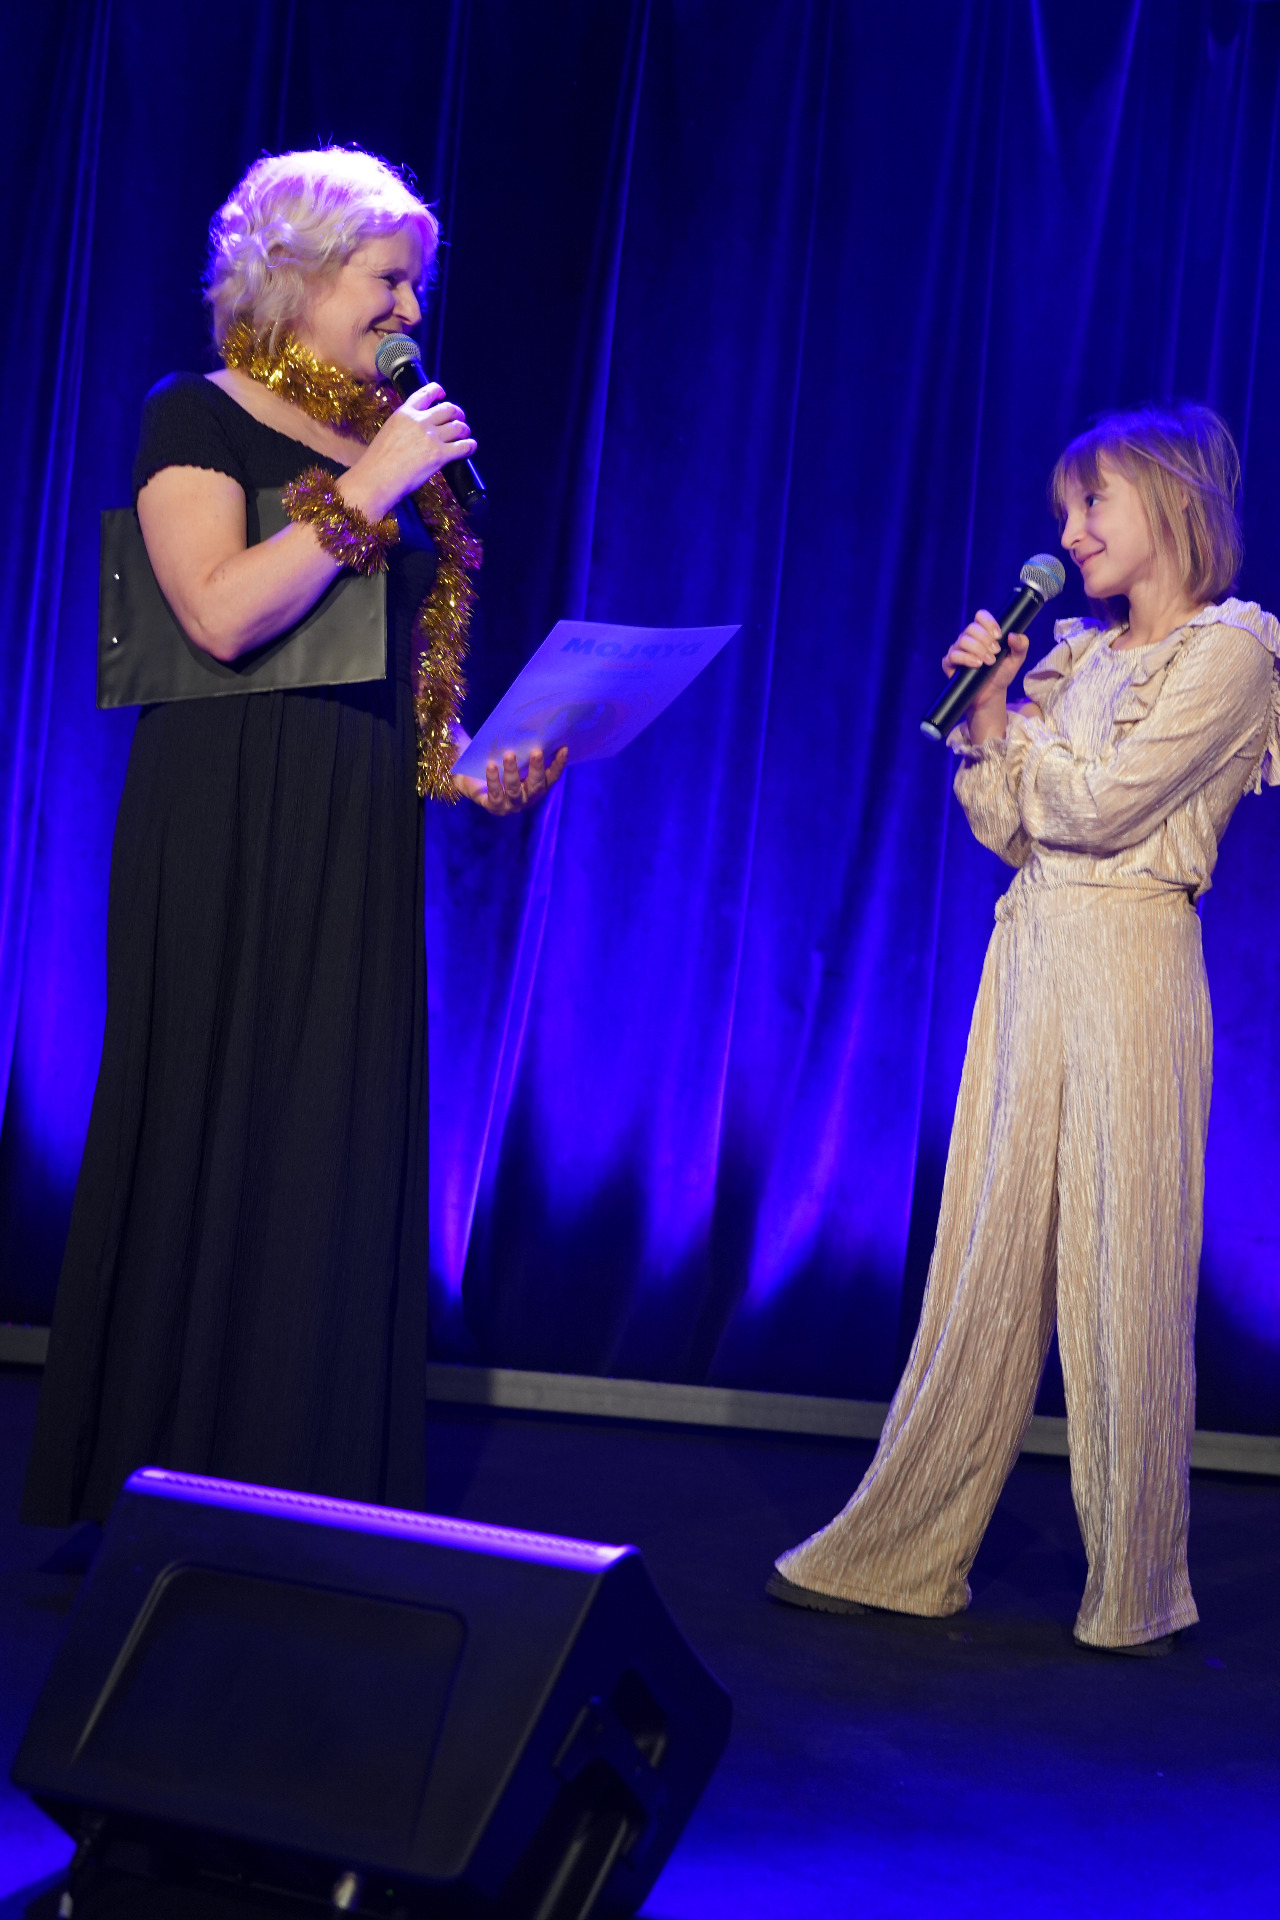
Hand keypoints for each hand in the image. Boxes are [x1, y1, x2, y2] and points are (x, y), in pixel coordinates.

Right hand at [340, 384, 477, 519]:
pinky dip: (470, 446)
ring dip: (464, 430)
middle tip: (459, 419)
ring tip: (465, 435)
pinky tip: (470, 447)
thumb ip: (404, 427)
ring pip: (458, 427)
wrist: (377, 478)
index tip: (443, 394)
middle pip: (448, 409)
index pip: (426, 393)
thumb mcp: (388, 433)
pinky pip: (463, 446)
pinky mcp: (439, 454)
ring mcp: (431, 437)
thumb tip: (417, 433)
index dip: (438, 391)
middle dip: (457, 413)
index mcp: (404, 413)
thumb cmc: (378, 462)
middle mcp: (419, 421)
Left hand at [452, 740, 568, 814]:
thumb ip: (522, 748)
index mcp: (538, 786)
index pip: (552, 776)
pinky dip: (493, 779)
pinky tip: (491, 766)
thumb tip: (529, 723)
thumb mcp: (513, 757)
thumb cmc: (499, 765)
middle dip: (537, 768)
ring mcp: (512, 804)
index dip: (559, 764)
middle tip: (536, 752)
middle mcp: (528, 798)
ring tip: (509, 755)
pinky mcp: (495, 807)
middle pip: (536, 785)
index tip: (564, 748)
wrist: (472, 781)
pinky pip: (495, 794)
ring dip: (512, 772)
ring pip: (515, 789)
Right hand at [942, 609, 1029, 707]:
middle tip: (996, 652)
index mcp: (983, 633)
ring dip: (978, 650)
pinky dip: (967, 658)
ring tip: (989, 662)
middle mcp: (969, 638)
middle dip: (986, 639)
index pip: (981, 616)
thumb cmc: (1002, 674)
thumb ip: (1021, 645)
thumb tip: (1012, 635)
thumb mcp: (1016, 659)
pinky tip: (977, 664)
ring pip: (963, 640)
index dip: (989, 623)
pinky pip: (954, 655)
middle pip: (972, 628)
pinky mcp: (950, 663)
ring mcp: (958, 650)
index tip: (999, 636)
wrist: (991, 694)